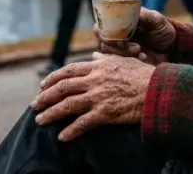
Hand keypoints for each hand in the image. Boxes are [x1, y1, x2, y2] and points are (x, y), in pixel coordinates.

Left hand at [33, 55, 154, 140]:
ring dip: (51, 113)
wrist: (158, 90)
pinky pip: (82, 123)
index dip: (52, 78)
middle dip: (45, 97)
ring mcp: (98, 97)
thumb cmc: (144, 74)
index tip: (42, 86)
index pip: (68, 70)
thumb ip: (106, 58)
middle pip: (62, 88)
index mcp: (98, 66)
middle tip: (34, 105)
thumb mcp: (124, 60)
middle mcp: (94, 80)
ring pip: (67, 105)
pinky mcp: (105, 113)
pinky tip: (62, 137)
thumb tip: (94, 55)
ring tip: (40, 120)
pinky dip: (70, 131)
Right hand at [95, 8, 174, 65]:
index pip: (101, 25)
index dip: (103, 31)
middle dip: (117, 46)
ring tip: (141, 52)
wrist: (173, 48)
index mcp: (121, 22)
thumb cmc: (163, 30)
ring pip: (110, 53)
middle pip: (104, 41)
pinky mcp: (125, 61)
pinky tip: (144, 58)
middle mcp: (117, 35)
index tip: (117, 36)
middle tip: (136, 47)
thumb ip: (146, 16)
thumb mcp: (157, 20)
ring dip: (124, 53)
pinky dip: (130, 61)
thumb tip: (134, 11)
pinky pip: (119, 63)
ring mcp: (121, 48)